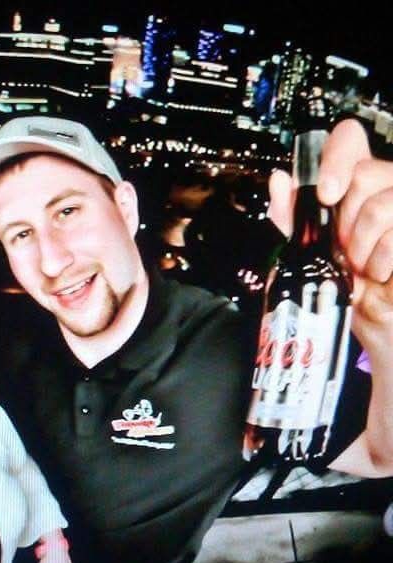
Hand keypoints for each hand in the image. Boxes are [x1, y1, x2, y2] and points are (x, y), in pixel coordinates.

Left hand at [268, 119, 392, 351]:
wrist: (382, 324)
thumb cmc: (349, 287)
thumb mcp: (309, 252)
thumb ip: (292, 217)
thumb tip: (279, 181)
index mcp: (358, 185)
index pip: (350, 138)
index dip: (337, 155)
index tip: (325, 193)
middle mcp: (388, 187)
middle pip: (365, 172)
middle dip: (344, 220)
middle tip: (345, 248)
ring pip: (380, 203)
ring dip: (362, 245)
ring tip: (363, 264)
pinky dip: (381, 259)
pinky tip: (381, 272)